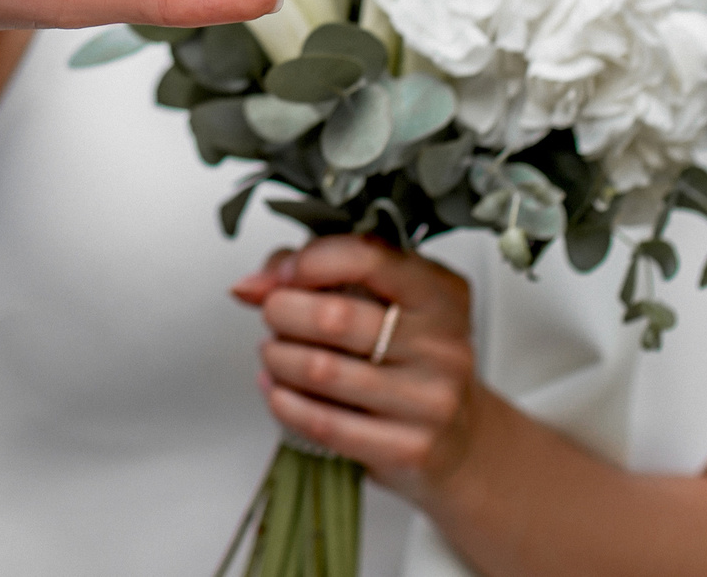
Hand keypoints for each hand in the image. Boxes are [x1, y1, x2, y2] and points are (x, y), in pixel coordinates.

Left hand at [230, 237, 486, 505]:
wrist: (455, 439)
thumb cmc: (408, 360)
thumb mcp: (381, 300)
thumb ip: (315, 273)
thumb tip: (251, 286)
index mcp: (439, 295)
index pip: (367, 259)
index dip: (309, 262)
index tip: (286, 275)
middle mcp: (441, 345)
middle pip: (333, 317)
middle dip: (282, 312)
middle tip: (273, 315)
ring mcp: (429, 400)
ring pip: (320, 370)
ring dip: (278, 358)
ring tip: (275, 354)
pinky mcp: (408, 447)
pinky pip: (324, 423)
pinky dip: (285, 404)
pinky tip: (280, 392)